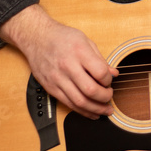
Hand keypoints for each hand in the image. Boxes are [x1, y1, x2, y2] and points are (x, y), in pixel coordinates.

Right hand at [0, 4, 116, 118]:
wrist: (36, 38)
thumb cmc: (62, 37)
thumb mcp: (85, 41)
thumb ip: (100, 59)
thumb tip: (114, 74)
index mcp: (79, 52)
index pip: (100, 73)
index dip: (109, 80)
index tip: (109, 81)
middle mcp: (67, 66)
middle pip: (91, 90)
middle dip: (105, 98)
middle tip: (110, 97)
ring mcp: (57, 78)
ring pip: (80, 102)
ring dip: (96, 109)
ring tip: (105, 110)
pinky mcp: (51, 88)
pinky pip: (69, 104)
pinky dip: (83, 111)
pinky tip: (92, 112)